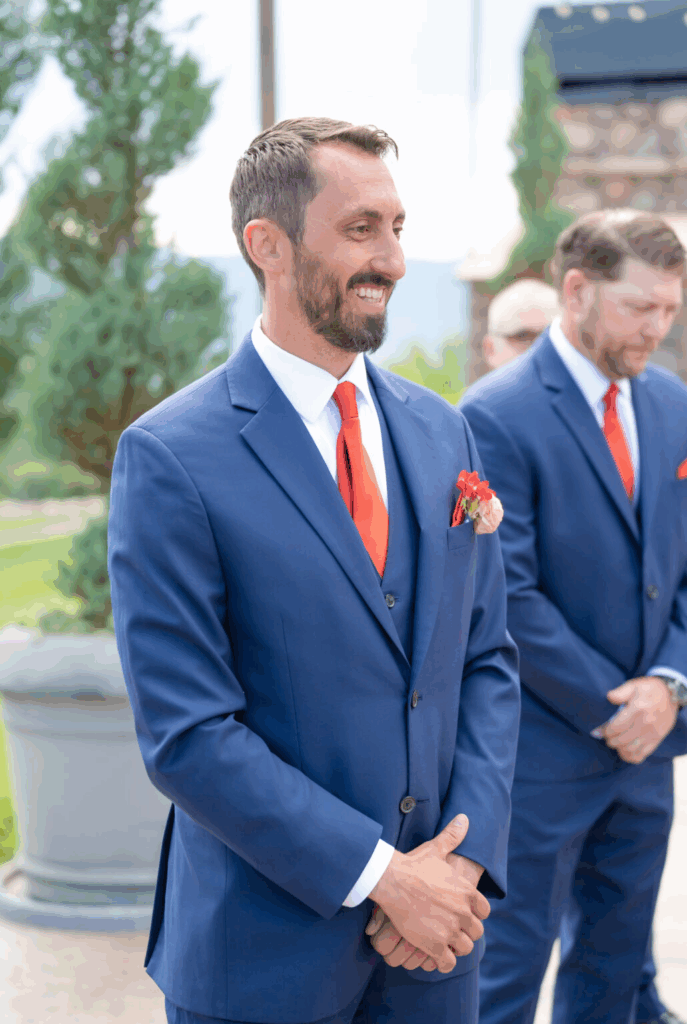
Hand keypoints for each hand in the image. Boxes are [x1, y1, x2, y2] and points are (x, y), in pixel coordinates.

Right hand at [366, 815, 489, 973]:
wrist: (392, 880)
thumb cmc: (413, 864)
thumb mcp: (436, 849)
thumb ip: (453, 836)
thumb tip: (465, 818)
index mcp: (467, 892)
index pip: (484, 912)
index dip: (474, 914)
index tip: (462, 913)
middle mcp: (463, 912)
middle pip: (476, 932)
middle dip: (466, 932)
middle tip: (451, 929)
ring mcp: (450, 930)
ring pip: (465, 948)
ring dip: (456, 947)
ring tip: (443, 942)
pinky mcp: (435, 945)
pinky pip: (448, 962)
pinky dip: (443, 961)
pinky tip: (434, 954)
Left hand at [593, 676, 677, 763]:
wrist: (671, 694)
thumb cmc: (649, 689)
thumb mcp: (634, 685)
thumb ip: (620, 692)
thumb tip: (609, 698)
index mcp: (638, 709)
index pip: (617, 726)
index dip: (606, 731)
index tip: (602, 731)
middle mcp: (645, 723)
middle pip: (622, 740)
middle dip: (610, 741)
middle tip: (606, 738)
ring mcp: (652, 733)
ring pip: (631, 749)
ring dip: (619, 749)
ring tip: (615, 744)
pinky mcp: (657, 739)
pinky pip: (642, 754)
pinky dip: (631, 757)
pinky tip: (624, 752)